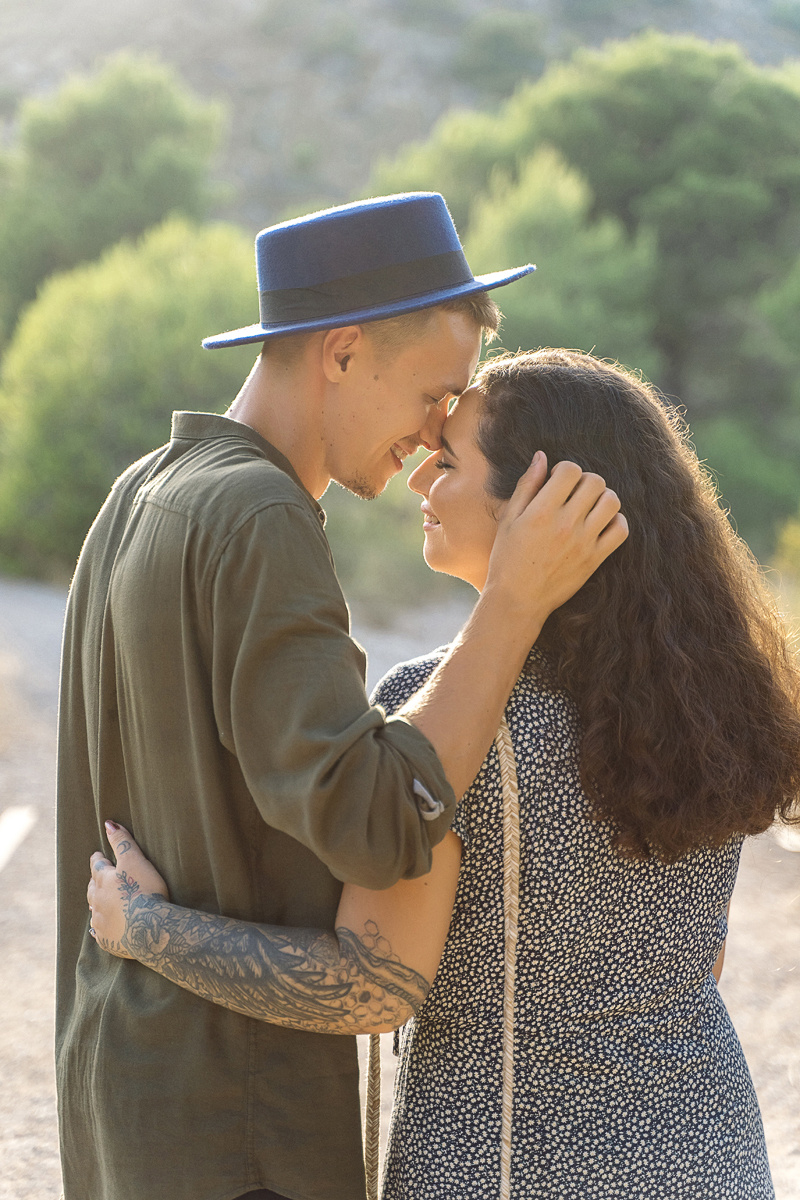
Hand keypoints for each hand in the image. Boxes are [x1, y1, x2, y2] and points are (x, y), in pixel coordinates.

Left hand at [87, 822, 168, 957]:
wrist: (150, 928)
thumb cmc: (145, 890)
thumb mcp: (136, 860)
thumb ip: (122, 842)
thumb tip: (108, 824)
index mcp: (104, 880)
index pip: (97, 866)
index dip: (98, 859)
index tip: (98, 855)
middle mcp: (98, 901)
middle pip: (92, 889)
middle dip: (94, 882)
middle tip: (96, 878)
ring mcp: (101, 922)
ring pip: (94, 911)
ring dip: (96, 905)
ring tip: (98, 902)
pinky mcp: (107, 940)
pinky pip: (99, 932)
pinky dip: (99, 927)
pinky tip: (98, 929)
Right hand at [485, 453, 627, 625]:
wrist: (518, 601)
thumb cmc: (507, 559)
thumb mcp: (509, 520)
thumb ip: (526, 486)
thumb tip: (542, 457)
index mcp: (542, 512)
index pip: (570, 470)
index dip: (565, 470)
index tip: (557, 481)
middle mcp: (566, 525)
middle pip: (595, 482)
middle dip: (585, 481)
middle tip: (574, 493)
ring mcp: (583, 543)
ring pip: (612, 502)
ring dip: (603, 498)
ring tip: (589, 507)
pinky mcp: (595, 559)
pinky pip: (621, 530)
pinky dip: (615, 521)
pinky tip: (599, 524)